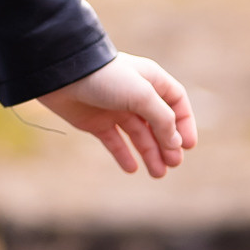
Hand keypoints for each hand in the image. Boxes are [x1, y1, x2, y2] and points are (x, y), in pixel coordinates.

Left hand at [34, 54, 195, 177]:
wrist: (61, 75)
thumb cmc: (105, 78)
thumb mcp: (143, 96)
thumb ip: (163, 119)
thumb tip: (175, 142)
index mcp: (150, 80)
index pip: (176, 103)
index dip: (184, 124)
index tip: (188, 145)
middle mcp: (134, 95)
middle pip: (158, 123)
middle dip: (167, 144)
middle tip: (174, 163)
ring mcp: (115, 109)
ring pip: (138, 135)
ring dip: (150, 154)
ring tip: (158, 174)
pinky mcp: (95, 122)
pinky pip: (114, 141)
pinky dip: (123, 155)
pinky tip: (132, 169)